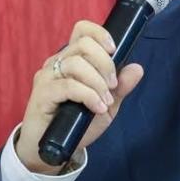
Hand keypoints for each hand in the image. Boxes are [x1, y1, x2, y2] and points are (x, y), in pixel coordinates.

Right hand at [14, 20, 145, 174]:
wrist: (54, 150)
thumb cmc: (77, 124)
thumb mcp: (106, 106)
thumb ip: (120, 87)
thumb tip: (137, 68)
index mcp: (71, 59)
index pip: (82, 30)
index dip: (100, 34)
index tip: (114, 50)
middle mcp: (57, 63)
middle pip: (83, 44)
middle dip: (105, 63)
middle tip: (112, 86)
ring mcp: (47, 77)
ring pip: (76, 63)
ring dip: (97, 82)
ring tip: (105, 102)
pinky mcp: (42, 93)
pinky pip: (68, 85)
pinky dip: (88, 95)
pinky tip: (97, 108)